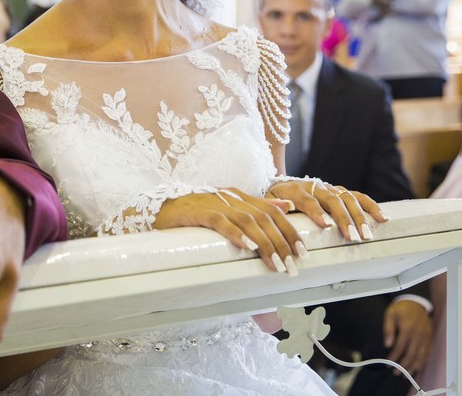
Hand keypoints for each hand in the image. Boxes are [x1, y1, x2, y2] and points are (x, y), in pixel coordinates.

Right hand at [155, 190, 301, 273]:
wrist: (159, 208)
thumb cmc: (194, 213)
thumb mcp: (228, 208)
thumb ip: (256, 207)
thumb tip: (286, 206)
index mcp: (240, 196)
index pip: (272, 210)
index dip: (289, 230)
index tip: (302, 251)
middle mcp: (230, 197)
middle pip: (264, 217)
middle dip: (281, 242)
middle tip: (291, 265)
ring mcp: (214, 203)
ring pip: (248, 221)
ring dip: (265, 244)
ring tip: (275, 264)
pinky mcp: (197, 212)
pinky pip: (220, 221)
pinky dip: (235, 234)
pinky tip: (247, 247)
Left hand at [265, 179, 386, 242]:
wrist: (281, 184)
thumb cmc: (274, 199)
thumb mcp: (267, 202)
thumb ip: (275, 206)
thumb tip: (286, 208)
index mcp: (296, 190)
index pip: (308, 200)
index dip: (317, 212)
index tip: (326, 226)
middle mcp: (315, 187)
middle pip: (332, 200)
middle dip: (344, 219)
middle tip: (352, 237)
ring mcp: (329, 188)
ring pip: (348, 199)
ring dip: (359, 217)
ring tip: (367, 234)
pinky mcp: (339, 192)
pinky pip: (358, 197)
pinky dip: (371, 206)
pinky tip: (383, 218)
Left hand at [382, 299, 432, 373]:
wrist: (416, 302)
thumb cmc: (401, 309)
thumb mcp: (390, 314)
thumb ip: (388, 329)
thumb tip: (388, 345)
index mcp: (407, 328)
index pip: (400, 347)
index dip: (394, 357)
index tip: (388, 363)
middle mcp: (417, 334)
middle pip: (411, 354)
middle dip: (403, 366)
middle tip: (396, 372)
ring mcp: (425, 337)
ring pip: (420, 356)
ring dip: (413, 366)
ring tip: (406, 374)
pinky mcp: (429, 338)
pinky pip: (427, 353)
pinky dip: (423, 362)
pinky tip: (417, 367)